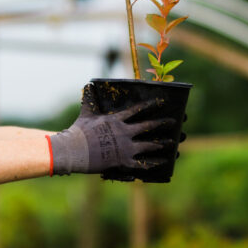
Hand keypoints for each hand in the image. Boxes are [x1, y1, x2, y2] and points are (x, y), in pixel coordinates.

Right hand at [49, 83, 174, 174]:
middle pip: (147, 126)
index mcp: (117, 120)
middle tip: (173, 121)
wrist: (74, 150)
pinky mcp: (123, 161)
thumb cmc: (78, 131)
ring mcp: (125, 147)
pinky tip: (162, 162)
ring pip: (148, 145)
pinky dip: (153, 163)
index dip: (150, 105)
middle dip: (162, 123)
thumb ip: (90, 100)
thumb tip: (88, 85)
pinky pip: (141, 163)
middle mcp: (124, 132)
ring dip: (161, 143)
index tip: (161, 102)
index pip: (137, 110)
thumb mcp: (86, 113)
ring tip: (172, 142)